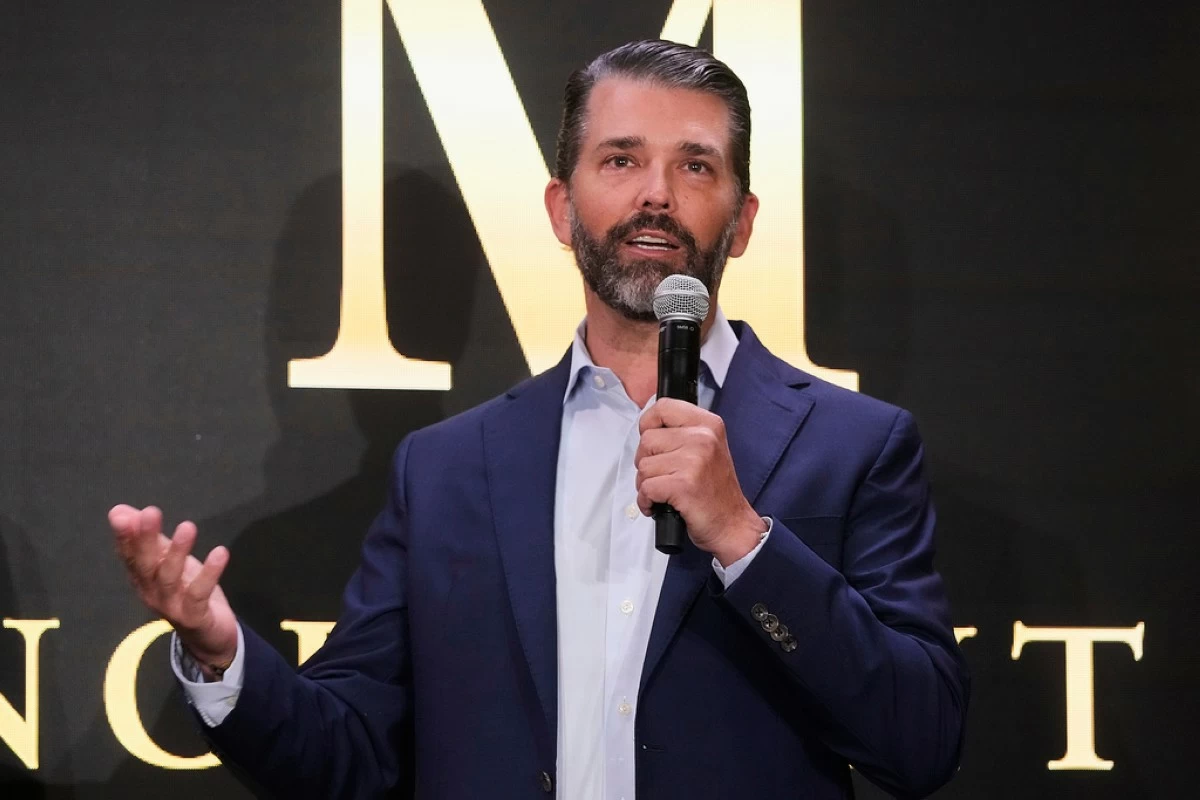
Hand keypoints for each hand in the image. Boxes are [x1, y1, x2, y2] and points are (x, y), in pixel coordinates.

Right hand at [109, 505, 236, 674]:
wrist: (207, 636)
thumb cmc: (186, 592)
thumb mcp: (168, 562)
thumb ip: (150, 538)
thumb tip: (120, 511)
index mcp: (143, 578)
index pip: (129, 555)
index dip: (125, 536)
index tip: (123, 514)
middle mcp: (151, 592)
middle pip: (145, 564)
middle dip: (146, 538)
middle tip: (150, 512)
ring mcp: (171, 606)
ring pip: (170, 578)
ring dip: (177, 551)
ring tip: (187, 526)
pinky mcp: (194, 616)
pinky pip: (200, 593)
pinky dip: (209, 573)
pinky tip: (220, 552)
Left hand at [635, 398, 766, 565]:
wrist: (733, 525)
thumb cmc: (715, 491)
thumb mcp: (707, 449)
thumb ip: (682, 434)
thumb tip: (647, 429)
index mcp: (708, 424)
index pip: (663, 407)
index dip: (648, 424)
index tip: (653, 444)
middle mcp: (703, 437)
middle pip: (647, 440)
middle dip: (646, 462)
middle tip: (663, 476)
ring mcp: (694, 460)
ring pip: (643, 466)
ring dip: (646, 484)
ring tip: (665, 493)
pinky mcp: (683, 485)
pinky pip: (646, 488)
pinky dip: (646, 501)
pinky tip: (659, 505)